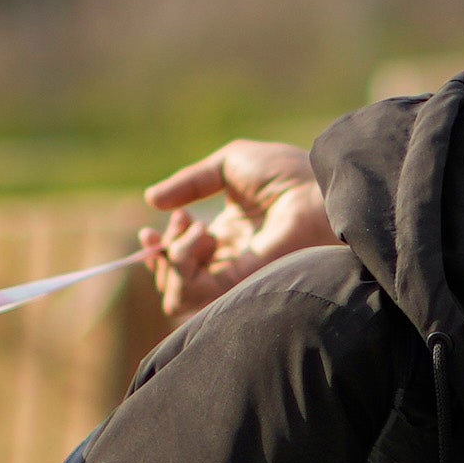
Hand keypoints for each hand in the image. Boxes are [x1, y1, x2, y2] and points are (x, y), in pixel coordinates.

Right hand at [140, 139, 331, 318]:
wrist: (314, 185)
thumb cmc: (284, 173)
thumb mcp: (226, 166)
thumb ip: (188, 182)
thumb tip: (150, 200)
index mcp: (224, 238)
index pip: (177, 262)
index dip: (158, 248)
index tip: (152, 225)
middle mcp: (226, 262)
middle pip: (173, 282)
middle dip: (160, 253)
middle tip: (181, 221)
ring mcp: (232, 276)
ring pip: (177, 296)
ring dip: (171, 258)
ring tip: (192, 226)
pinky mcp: (239, 284)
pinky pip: (192, 293)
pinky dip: (182, 262)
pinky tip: (202, 232)